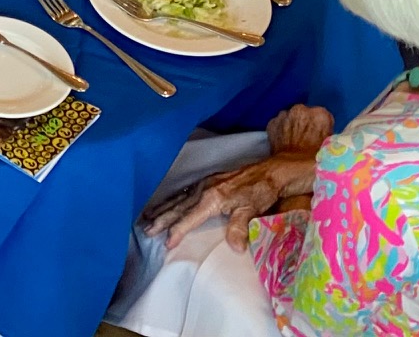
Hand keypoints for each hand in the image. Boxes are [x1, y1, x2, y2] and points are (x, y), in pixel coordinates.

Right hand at [144, 153, 318, 250]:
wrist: (272, 171)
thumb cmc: (262, 192)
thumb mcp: (252, 211)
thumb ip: (240, 228)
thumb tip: (234, 248)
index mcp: (212, 198)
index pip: (189, 218)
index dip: (177, 231)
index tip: (166, 243)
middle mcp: (204, 189)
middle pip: (178, 207)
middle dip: (162, 219)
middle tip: (146, 231)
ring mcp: (205, 183)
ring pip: (179, 198)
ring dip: (163, 209)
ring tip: (148, 217)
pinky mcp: (209, 180)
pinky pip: (185, 191)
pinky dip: (173, 199)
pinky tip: (168, 202)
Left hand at [265, 104, 334, 156]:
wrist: (285, 171)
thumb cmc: (313, 163)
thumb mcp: (331, 151)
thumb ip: (332, 139)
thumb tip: (334, 140)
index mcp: (320, 115)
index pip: (326, 118)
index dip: (324, 131)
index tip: (322, 141)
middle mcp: (301, 110)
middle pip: (308, 117)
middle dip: (309, 127)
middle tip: (310, 144)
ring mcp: (284, 115)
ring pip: (293, 120)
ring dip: (296, 128)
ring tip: (298, 146)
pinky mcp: (272, 123)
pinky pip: (281, 125)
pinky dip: (283, 132)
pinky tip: (286, 146)